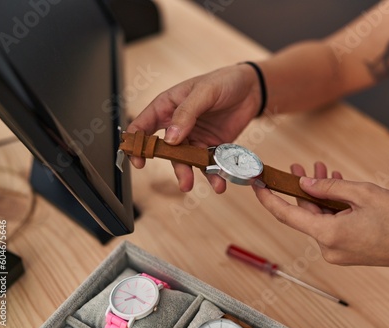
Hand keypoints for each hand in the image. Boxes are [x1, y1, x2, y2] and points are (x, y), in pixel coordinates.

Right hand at [127, 64, 261, 192]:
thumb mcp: (204, 92)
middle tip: (184, 181)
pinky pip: (208, 163)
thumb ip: (186, 113)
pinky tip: (220, 182)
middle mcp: (177, 125)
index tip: (138, 160)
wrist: (252, 88)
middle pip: (168, 151)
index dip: (137, 144)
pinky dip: (213, 174)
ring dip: (194, 174)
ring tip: (204, 185)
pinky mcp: (211, 146)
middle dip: (175, 167)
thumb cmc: (224, 81)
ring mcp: (194, 137)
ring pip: (187, 160)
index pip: (143, 126)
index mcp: (167, 107)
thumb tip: (170, 138)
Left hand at [253, 162, 388, 271]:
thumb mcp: (362, 193)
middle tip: (298, 166)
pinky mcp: (347, 251)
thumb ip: (328, 187)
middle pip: (304, 214)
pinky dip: (330, 207)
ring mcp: (337, 252)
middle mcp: (328, 247)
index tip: (255, 183)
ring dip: (318, 195)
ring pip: (318, 218)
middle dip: (300, 188)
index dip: (267, 197)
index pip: (285, 214)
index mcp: (327, 234)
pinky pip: (330, 225)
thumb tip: (303, 184)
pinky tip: (335, 188)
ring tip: (320, 171)